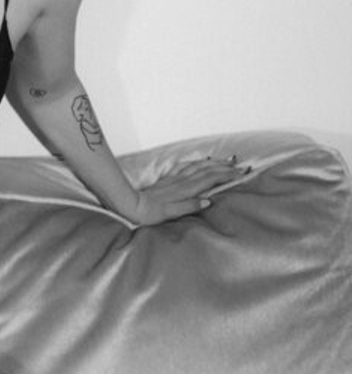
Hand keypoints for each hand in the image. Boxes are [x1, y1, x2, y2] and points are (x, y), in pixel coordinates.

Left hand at [128, 156, 250, 225]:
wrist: (133, 205)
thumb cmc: (151, 213)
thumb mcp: (172, 213)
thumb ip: (190, 206)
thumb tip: (209, 201)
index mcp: (185, 190)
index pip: (211, 179)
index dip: (227, 175)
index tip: (240, 174)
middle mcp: (182, 181)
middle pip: (208, 170)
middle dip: (225, 167)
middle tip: (240, 165)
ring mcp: (175, 178)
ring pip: (198, 166)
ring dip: (214, 162)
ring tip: (227, 160)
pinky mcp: (168, 179)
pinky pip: (186, 166)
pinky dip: (198, 162)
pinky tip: (202, 161)